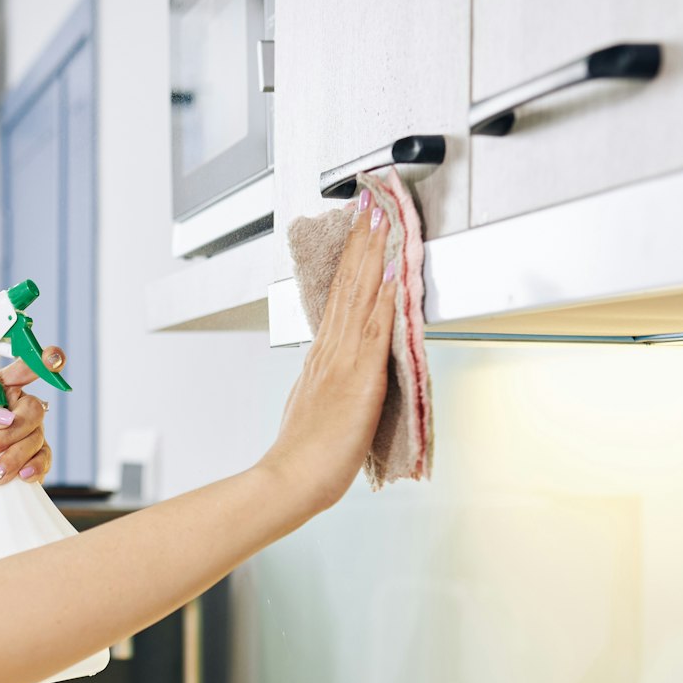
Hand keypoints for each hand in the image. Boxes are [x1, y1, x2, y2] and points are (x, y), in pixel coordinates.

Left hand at [0, 348, 63, 549]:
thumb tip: (2, 416)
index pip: (18, 371)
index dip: (40, 362)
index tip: (51, 360)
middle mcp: (10, 414)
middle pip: (32, 407)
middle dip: (12, 429)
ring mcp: (22, 439)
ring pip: (37, 435)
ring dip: (12, 455)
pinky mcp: (30, 464)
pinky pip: (44, 459)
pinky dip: (32, 467)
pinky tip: (18, 476)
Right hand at [259, 197, 392, 515]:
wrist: (291, 478)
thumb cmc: (304, 455)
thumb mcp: (315, 406)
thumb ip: (328, 382)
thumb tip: (336, 370)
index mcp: (322, 357)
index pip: (340, 297)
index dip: (351, 261)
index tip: (359, 230)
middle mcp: (331, 350)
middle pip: (349, 285)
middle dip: (361, 242)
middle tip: (370, 205)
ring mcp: (344, 360)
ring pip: (361, 295)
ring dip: (373, 255)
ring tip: (381, 220)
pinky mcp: (360, 376)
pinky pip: (376, 327)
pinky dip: (384, 296)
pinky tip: (391, 271)